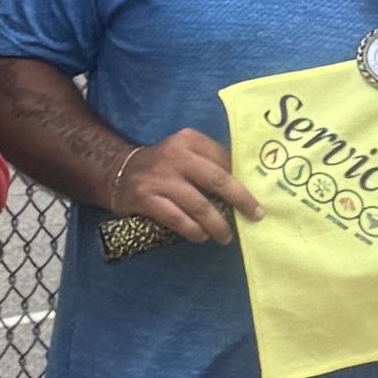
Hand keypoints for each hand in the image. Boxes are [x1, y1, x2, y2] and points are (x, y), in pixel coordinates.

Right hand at [112, 128, 256, 245]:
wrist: (119, 172)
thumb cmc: (164, 166)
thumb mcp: (185, 153)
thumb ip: (210, 163)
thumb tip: (246, 186)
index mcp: (189, 141)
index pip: (224, 161)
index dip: (243, 181)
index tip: (257, 197)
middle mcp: (176, 156)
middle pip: (218, 181)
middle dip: (240, 201)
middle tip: (255, 216)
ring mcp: (160, 178)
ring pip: (199, 205)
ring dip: (217, 224)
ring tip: (225, 236)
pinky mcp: (147, 198)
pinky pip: (177, 219)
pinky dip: (193, 230)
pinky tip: (201, 237)